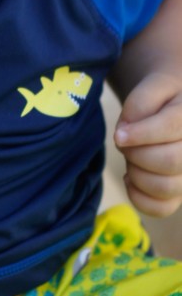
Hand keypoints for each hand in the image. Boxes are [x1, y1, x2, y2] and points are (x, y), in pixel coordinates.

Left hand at [114, 72, 181, 216]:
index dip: (142, 133)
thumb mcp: (152, 87)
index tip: (119, 135)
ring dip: (137, 174)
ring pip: (166, 187)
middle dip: (137, 153)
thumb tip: (126, 132)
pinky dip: (138, 197)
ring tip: (131, 158)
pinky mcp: (180, 194)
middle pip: (170, 160)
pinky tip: (131, 178)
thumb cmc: (161, 99)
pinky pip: (161, 208)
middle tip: (126, 143)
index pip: (172, 126)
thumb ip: (139, 103)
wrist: (173, 108)